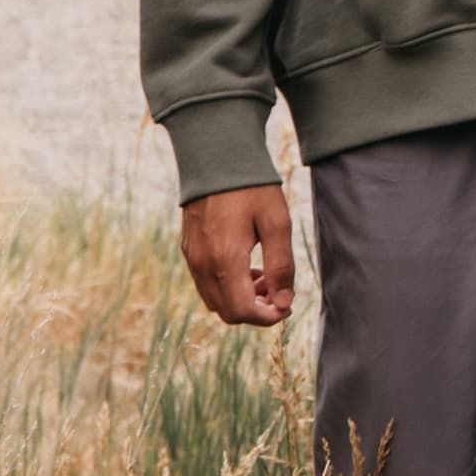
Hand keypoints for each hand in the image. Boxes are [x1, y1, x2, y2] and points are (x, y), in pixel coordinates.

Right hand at [180, 183, 296, 324]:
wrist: (217, 158)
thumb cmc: (252, 188)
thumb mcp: (277, 222)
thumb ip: (281, 266)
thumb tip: (283, 303)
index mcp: (225, 260)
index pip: (242, 311)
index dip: (267, 317)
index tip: (287, 306)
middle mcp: (203, 265)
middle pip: (227, 312)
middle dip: (256, 310)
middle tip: (278, 290)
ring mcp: (192, 258)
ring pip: (215, 300)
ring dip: (241, 299)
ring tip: (265, 276)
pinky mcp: (189, 250)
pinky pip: (206, 284)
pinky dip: (227, 286)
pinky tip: (247, 266)